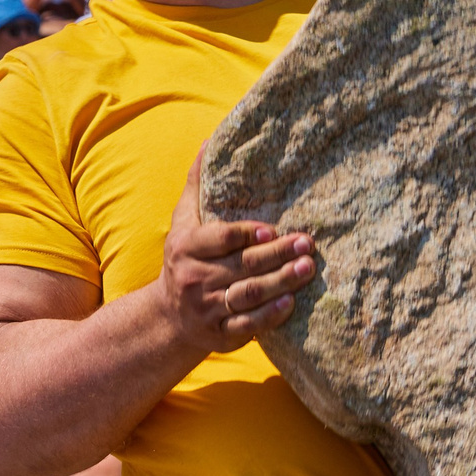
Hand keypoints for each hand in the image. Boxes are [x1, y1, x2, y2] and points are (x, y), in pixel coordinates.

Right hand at [155, 166, 314, 355]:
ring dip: (281, 282)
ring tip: (307, 268)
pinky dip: (270, 315)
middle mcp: (194, 278)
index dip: (247, 234)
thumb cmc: (184, 257)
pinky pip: (247, 325)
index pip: (220, 239)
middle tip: (307, 244)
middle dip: (277, 254)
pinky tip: (290, 302)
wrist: (167, 315)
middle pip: (242, 266)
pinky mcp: (219, 334)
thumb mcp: (183, 221)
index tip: (273, 229)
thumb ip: (198, 184)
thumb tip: (209, 142)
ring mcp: (207, 308)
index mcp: (186, 247)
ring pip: (249, 294)